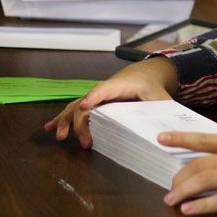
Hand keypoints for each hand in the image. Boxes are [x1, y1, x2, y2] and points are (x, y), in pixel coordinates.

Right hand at [44, 57, 177, 147]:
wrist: (145, 74)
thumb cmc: (152, 85)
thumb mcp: (160, 96)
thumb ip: (163, 108)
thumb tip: (166, 129)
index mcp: (119, 86)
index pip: (104, 90)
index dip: (94, 97)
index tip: (85, 107)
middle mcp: (103, 91)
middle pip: (86, 104)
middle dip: (82, 122)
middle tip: (85, 142)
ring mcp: (95, 97)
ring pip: (75, 107)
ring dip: (65, 121)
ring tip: (59, 136)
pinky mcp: (93, 104)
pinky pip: (74, 110)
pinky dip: (61, 118)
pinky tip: (49, 128)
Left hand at [161, 133, 216, 214]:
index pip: (204, 139)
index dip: (181, 140)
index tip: (161, 138)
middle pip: (198, 164)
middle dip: (179, 176)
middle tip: (169, 187)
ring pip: (204, 180)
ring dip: (183, 191)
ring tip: (171, 200)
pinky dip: (202, 206)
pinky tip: (190, 210)